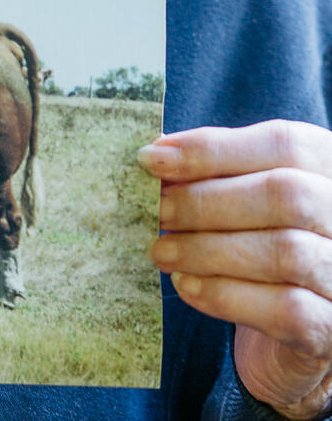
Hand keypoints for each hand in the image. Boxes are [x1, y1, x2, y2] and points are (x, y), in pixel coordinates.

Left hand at [139, 122, 331, 420]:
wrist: (300, 323)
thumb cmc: (266, 241)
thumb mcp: (249, 195)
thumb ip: (217, 172)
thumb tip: (156, 156)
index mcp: (331, 166)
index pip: (281, 143)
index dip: (213, 148)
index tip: (152, 159)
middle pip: (284, 195)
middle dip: (207, 200)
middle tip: (157, 211)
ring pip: (284, 252)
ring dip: (208, 249)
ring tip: (161, 250)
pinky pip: (286, 309)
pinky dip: (226, 295)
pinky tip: (186, 286)